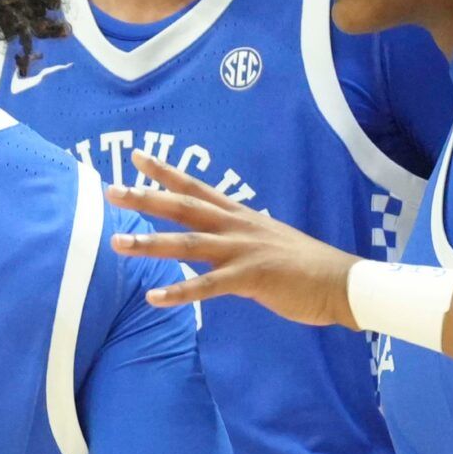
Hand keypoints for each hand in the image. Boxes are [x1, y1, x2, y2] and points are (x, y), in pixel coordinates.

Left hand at [106, 150, 360, 327]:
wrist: (341, 282)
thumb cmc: (305, 266)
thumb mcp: (267, 242)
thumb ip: (237, 241)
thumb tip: (218, 249)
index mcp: (240, 216)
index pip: (196, 187)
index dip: (166, 171)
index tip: (136, 156)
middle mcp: (237, 226)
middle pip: (183, 207)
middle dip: (145, 197)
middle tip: (110, 190)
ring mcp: (242, 250)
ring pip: (187, 243)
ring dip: (149, 243)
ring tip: (116, 243)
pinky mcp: (250, 277)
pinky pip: (207, 286)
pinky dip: (180, 291)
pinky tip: (154, 297)